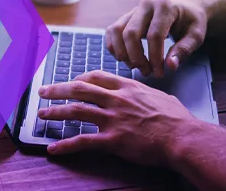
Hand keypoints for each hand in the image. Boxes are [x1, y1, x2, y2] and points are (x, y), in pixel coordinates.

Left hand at [37, 71, 208, 166]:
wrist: (184, 137)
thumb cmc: (178, 120)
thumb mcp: (163, 98)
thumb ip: (150, 95)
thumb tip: (153, 96)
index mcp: (128, 87)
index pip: (96, 76)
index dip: (79, 79)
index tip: (71, 81)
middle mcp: (116, 99)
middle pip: (79, 89)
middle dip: (58, 89)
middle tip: (43, 91)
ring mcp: (113, 119)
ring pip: (76, 111)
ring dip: (55, 112)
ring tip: (42, 115)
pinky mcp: (113, 139)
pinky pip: (83, 142)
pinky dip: (66, 146)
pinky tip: (54, 149)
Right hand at [106, 0, 207, 77]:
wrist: (185, 7)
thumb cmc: (191, 21)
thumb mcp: (196, 35)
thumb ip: (184, 50)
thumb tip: (170, 66)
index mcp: (165, 6)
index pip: (154, 35)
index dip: (154, 57)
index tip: (159, 73)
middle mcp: (146, 5)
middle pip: (131, 33)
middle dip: (136, 57)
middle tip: (146, 72)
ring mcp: (133, 10)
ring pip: (117, 31)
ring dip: (122, 53)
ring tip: (134, 66)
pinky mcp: (126, 17)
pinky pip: (112, 31)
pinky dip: (113, 47)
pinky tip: (124, 59)